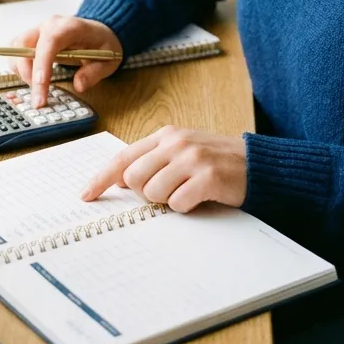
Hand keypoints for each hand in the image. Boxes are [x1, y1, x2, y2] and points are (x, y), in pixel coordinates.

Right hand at [9, 16, 123, 107]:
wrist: (98, 31)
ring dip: (21, 71)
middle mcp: (49, 25)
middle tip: (39, 97)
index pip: (49, 42)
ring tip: (38, 88)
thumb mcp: (108, 59)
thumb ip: (94, 73)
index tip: (40, 85)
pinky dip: (19, 68)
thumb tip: (78, 85)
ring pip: (15, 49)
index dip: (41, 63)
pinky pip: (16, 52)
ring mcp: (38, 31)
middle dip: (27, 73)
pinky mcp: (31, 39)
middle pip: (24, 44)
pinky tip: (33, 79)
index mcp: (69, 27)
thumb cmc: (102, 43)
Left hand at [81, 127, 246, 211]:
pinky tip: (201, 197)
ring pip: (153, 193)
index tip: (86, 195)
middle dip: (145, 193)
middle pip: (133, 179)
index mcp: (166, 135)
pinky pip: (178, 204)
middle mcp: (176, 142)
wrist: (258, 165)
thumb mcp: (181, 153)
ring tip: (188, 191)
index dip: (101, 178)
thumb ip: (151, 161)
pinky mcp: (208, 176)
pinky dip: (186, 208)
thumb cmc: (216, 162)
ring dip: (168, 201)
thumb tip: (118, 179)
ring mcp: (192, 158)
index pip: (123, 157)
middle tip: (169, 191)